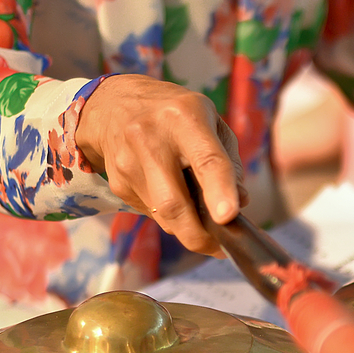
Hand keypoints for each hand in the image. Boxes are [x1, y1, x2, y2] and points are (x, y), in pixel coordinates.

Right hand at [76, 74, 246, 255]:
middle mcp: (150, 138)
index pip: (205, 159)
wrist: (113, 105)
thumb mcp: (212, 123)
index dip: (219, 191)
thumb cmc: (176, 115)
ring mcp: (128, 162)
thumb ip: (230, 163)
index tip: (228, 217)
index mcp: (184, 118)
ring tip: (201, 218)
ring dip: (187, 228)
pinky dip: (170, 217)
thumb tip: (240, 203)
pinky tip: (174, 196)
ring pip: (163, 216)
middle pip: (174, 203)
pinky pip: (151, 213)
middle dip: (199, 236)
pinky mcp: (117, 182)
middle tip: (219, 248)